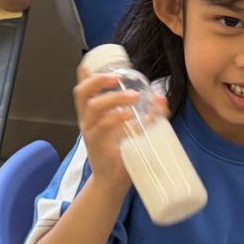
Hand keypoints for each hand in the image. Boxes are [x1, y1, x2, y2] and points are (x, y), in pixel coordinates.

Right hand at [73, 66, 164, 190]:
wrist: (113, 182)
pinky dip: (116, 118)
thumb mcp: (134, 130)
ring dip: (113, 98)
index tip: (103, 62)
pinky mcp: (95, 144)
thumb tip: (161, 99)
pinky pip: (101, 126)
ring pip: (93, 107)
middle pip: (82, 92)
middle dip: (97, 80)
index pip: (84, 87)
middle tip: (116, 77)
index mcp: (93, 113)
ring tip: (133, 97)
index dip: (88, 72)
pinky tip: (129, 116)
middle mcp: (87, 119)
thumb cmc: (122, 153)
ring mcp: (89, 131)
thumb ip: (147, 115)